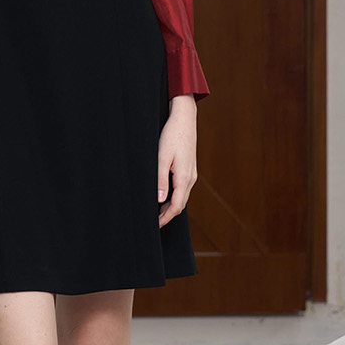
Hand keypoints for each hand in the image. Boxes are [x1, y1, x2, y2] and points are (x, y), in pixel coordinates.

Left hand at [157, 95, 197, 227]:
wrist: (184, 119)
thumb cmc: (172, 136)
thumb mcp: (162, 158)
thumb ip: (160, 180)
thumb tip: (159, 201)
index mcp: (184, 178)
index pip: (176, 206)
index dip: (165, 218)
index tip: (155, 225)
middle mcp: (191, 178)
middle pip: (180, 204)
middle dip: (167, 215)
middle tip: (153, 222)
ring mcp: (192, 174)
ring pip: (182, 197)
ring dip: (170, 207)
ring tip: (156, 212)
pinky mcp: (190, 169)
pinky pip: (183, 189)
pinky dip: (174, 197)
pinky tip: (164, 197)